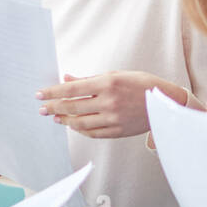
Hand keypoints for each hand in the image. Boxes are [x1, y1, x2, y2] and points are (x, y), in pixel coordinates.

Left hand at [36, 71, 186, 138]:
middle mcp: (109, 102)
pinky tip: (73, 125)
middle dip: (53, 107)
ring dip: (64, 120)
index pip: (72, 89)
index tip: (40, 94)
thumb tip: (67, 78)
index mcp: (107, 83)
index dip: (53, 92)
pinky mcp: (117, 131)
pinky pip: (92, 133)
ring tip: (56, 117)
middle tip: (41, 109)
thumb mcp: (116, 74)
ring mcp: (113, 119)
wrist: (166, 102)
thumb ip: (89, 79)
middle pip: (72, 107)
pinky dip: (80, 129)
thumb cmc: (141, 84)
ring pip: (80, 123)